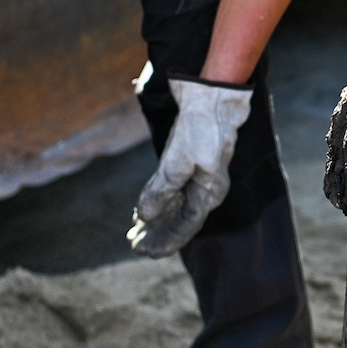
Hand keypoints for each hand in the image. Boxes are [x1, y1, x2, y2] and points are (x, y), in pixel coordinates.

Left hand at [129, 78, 252, 256]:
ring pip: (174, 206)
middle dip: (157, 234)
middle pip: (179, 220)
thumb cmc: (201, 128)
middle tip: (134, 245)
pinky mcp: (187, 163)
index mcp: (209, 193)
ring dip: (156, 220)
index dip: (165, 241)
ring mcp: (196, 176)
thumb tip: (145, 216)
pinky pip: (172, 191)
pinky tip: (143, 210)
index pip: (186, 227)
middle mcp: (204, 189)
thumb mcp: (178, 160)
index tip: (144, 251)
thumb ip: (162, 189)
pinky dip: (157, 201)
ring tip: (135, 232)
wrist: (212, 95)